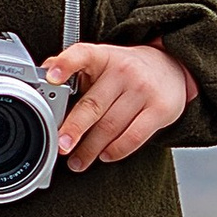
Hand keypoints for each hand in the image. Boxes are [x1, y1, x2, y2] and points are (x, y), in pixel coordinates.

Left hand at [43, 40, 193, 170]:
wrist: (172, 68)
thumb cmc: (127, 70)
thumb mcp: (102, 61)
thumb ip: (74, 67)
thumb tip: (45, 71)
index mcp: (103, 56)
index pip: (82, 54)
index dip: (65, 64)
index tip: (51, 77)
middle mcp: (123, 71)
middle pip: (93, 104)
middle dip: (74, 128)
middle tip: (61, 146)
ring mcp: (143, 90)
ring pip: (111, 126)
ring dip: (91, 149)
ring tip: (77, 161)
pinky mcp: (160, 109)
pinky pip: (133, 137)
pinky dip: (116, 150)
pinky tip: (104, 155)